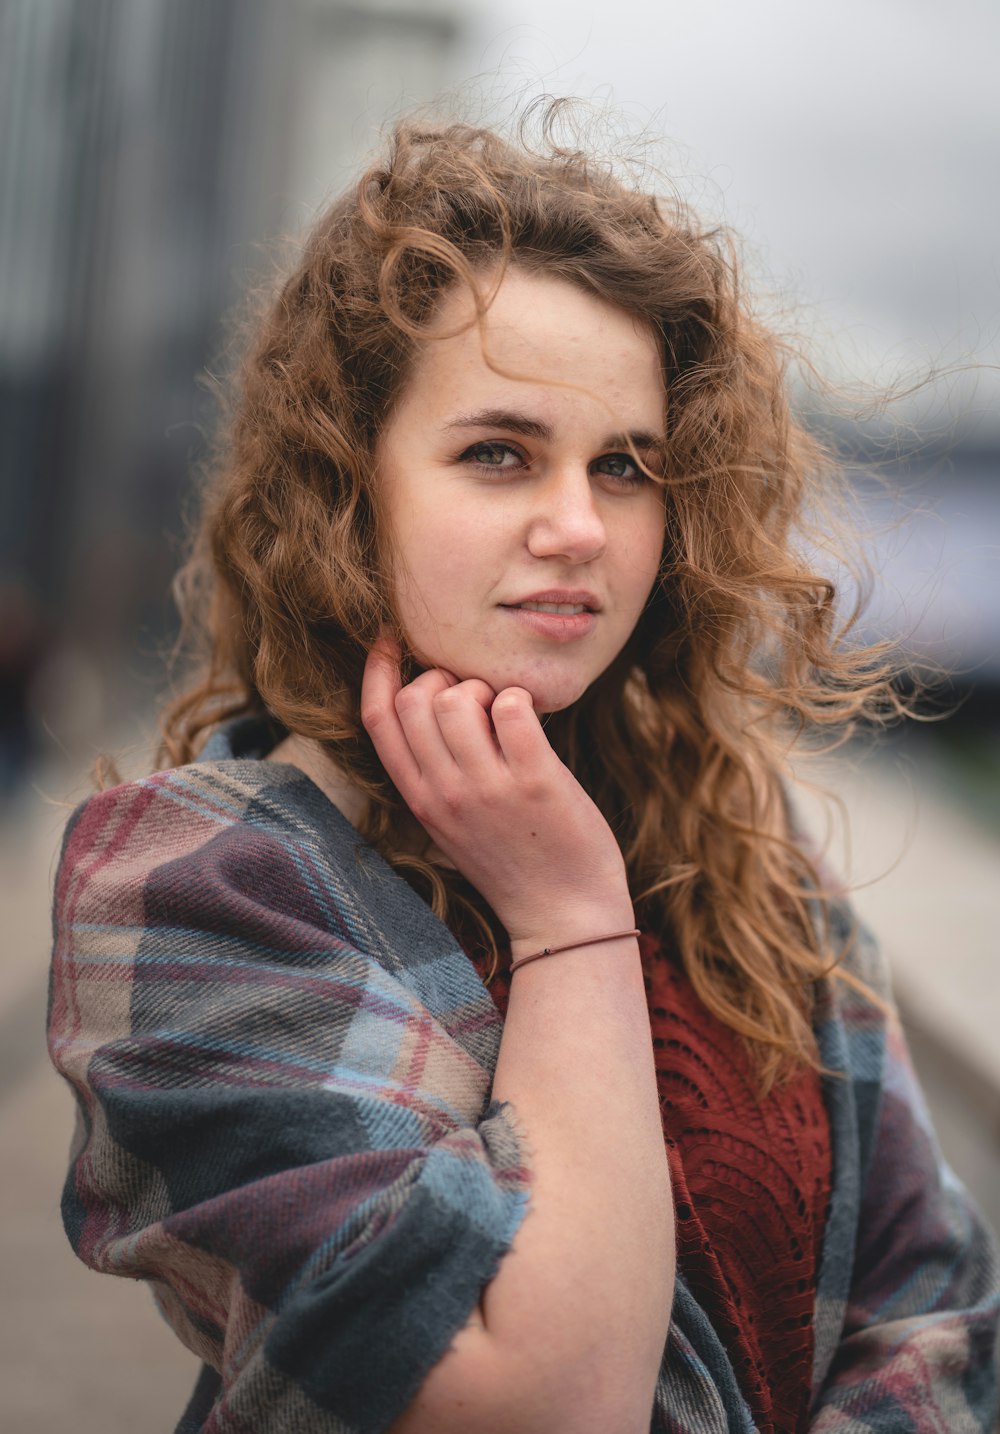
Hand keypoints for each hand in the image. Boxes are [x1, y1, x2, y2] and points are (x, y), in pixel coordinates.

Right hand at [360, 634, 631, 944]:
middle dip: (442, 679)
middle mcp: (445, 792)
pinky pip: (512, 708)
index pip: (376, 718)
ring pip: (458, 697)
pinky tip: (533, 719)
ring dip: (484, 687)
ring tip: (505, 713)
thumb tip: (428, 700)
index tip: (391, 639)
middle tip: (476, 697)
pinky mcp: (536, 782)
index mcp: (420, 799)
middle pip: (414, 699)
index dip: (378, 669)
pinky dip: (522, 698)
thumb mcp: (452, 822)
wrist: (563, 916)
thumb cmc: (513, 860)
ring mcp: (489, 789)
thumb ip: (433, 771)